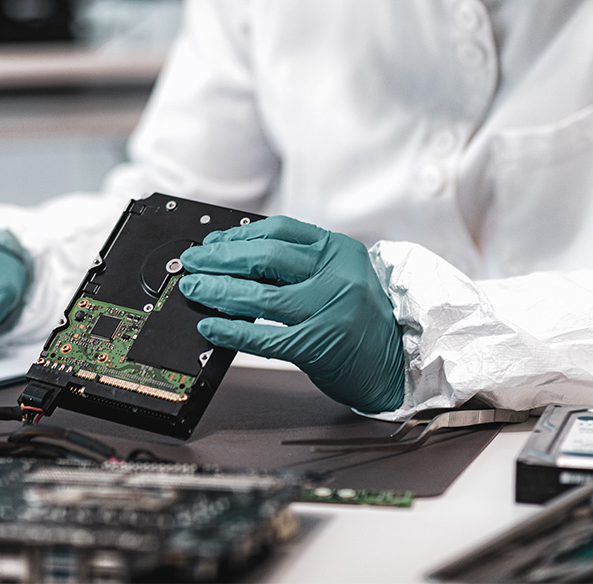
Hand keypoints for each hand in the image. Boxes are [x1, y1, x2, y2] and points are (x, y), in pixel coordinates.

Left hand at [178, 216, 404, 412]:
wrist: (400, 362)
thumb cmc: (362, 319)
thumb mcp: (340, 276)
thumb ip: (299, 265)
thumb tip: (237, 260)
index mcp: (340, 250)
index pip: (280, 230)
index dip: (240, 235)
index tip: (214, 243)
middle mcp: (337, 274)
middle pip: (266, 257)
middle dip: (221, 259)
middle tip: (192, 263)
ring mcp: (330, 309)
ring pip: (261, 295)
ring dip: (219, 290)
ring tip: (194, 288)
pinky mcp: (320, 345)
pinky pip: (265, 335)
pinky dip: (232, 330)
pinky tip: (211, 325)